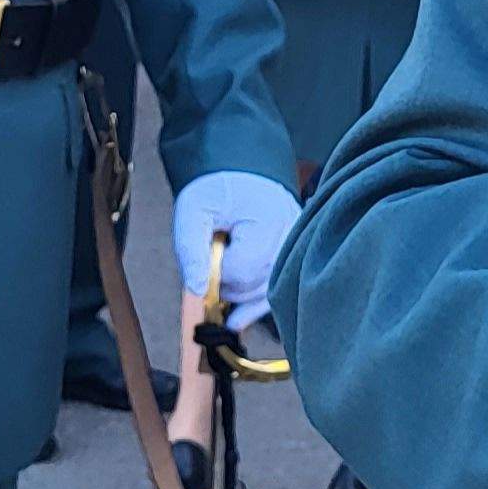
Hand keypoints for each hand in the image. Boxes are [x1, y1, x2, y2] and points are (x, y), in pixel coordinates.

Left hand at [169, 170, 297, 328]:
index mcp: (269, 219)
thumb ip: (190, 248)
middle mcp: (291, 235)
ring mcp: (297, 246)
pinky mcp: (296, 254)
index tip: (204, 259)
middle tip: (209, 272)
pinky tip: (236, 319)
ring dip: (241, 299)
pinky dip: (256, 304)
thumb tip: (197, 289)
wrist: (239, 169)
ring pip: (269, 291)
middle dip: (228, 286)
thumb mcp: (193, 210)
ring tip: (219, 300)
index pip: (242, 268)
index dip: (216, 273)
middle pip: (258, 283)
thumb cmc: (215, 189)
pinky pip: (277, 288)